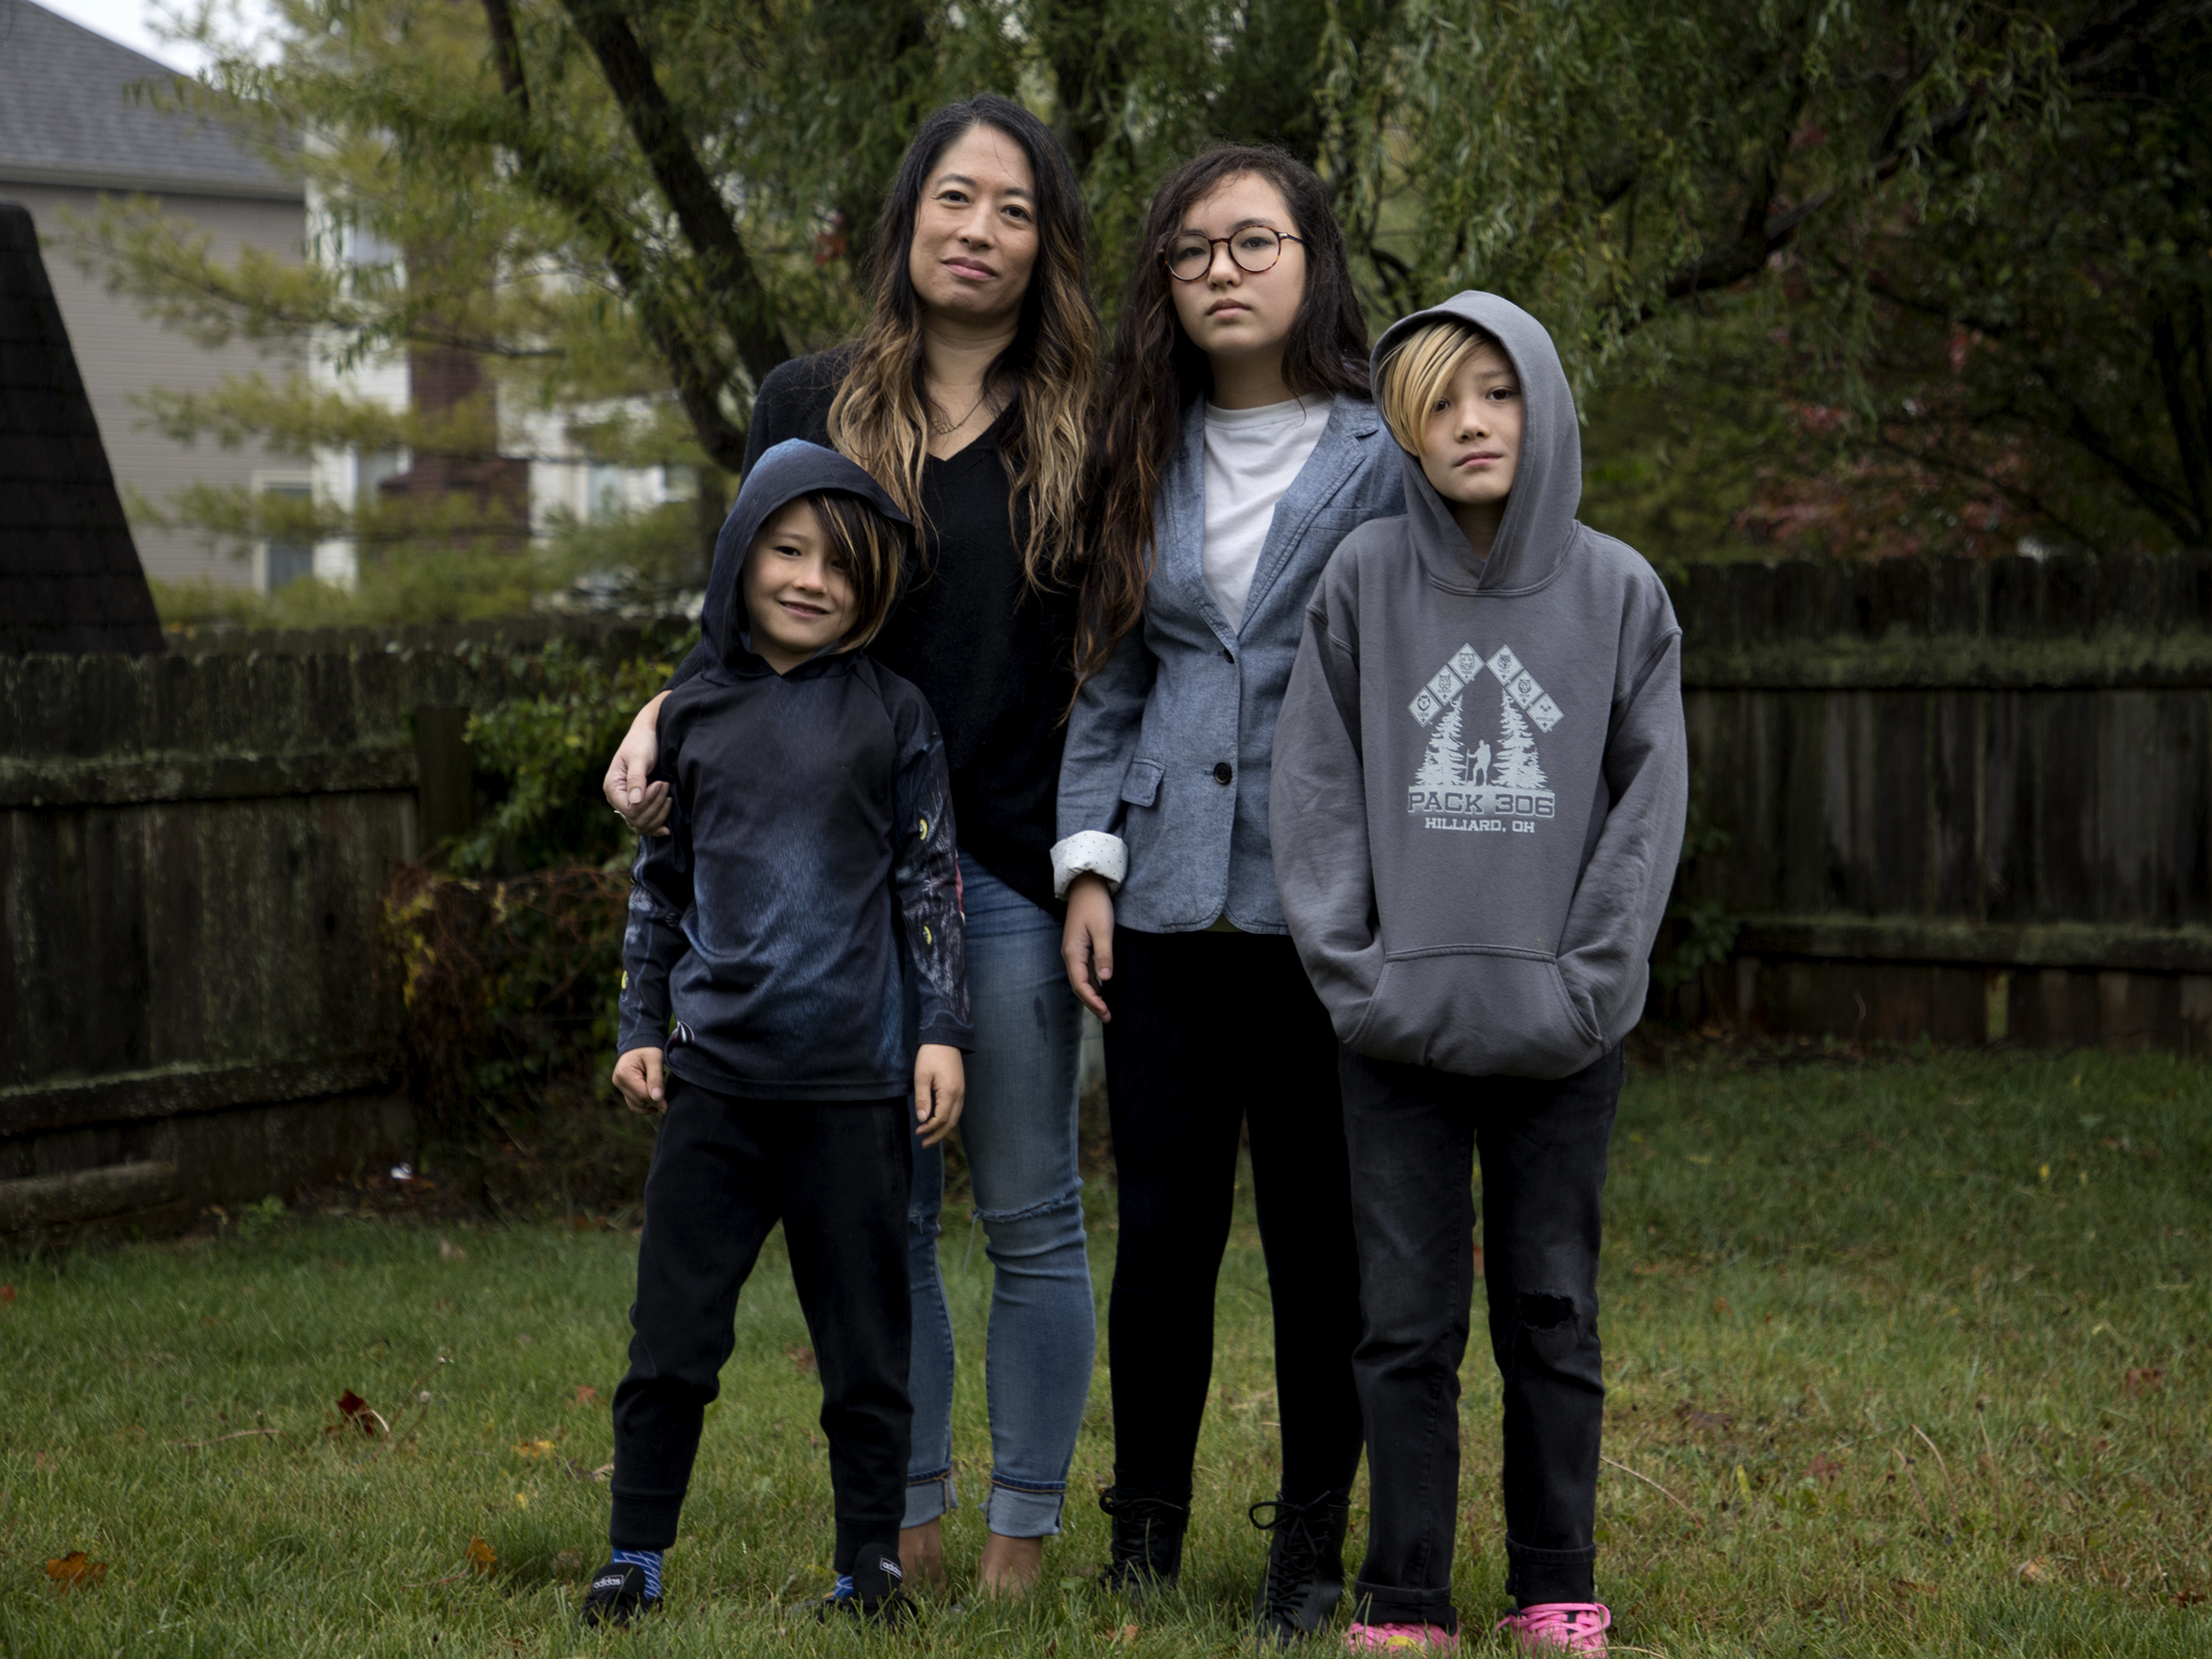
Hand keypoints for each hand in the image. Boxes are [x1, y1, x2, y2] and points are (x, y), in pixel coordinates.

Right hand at [604, 692, 674, 836]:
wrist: (650, 734)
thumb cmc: (643, 742)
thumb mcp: (639, 757)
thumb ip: (636, 778)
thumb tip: (634, 801)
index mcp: (612, 787)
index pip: (630, 809)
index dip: (648, 802)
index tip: (661, 784)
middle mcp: (617, 799)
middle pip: (636, 820)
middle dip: (656, 807)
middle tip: (667, 786)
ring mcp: (628, 804)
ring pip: (642, 825)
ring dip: (659, 815)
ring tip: (670, 796)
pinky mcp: (640, 805)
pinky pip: (645, 824)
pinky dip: (656, 827)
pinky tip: (667, 829)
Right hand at [612, 1047, 666, 1113]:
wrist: (640, 1041)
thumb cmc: (648, 1048)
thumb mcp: (655, 1060)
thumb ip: (656, 1079)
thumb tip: (657, 1099)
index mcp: (624, 1073)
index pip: (642, 1094)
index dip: (656, 1100)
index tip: (667, 1104)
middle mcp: (618, 1081)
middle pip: (638, 1101)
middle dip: (653, 1100)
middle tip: (666, 1096)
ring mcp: (619, 1085)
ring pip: (635, 1104)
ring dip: (648, 1104)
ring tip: (660, 1100)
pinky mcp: (622, 1087)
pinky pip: (632, 1101)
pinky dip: (643, 1103)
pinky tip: (654, 1103)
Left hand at [913, 1044, 964, 1146]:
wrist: (945, 1038)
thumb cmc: (931, 1055)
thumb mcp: (921, 1077)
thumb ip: (923, 1099)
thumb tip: (923, 1119)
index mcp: (950, 1093)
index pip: (941, 1119)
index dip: (929, 1129)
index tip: (918, 1132)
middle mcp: (959, 1095)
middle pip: (951, 1123)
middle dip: (938, 1135)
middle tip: (925, 1144)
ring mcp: (962, 1091)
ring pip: (955, 1117)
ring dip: (943, 1129)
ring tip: (930, 1136)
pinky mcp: (960, 1088)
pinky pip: (957, 1109)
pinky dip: (948, 1120)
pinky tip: (938, 1121)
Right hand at [1060, 873, 1115, 1020]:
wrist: (1085, 885)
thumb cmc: (1095, 905)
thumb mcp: (1103, 930)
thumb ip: (1104, 955)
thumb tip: (1105, 979)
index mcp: (1073, 953)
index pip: (1081, 985)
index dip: (1093, 1001)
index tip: (1106, 1013)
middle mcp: (1070, 955)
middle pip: (1079, 986)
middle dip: (1092, 1003)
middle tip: (1108, 1017)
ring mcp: (1073, 951)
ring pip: (1081, 980)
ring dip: (1092, 995)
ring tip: (1105, 1009)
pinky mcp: (1079, 946)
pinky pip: (1083, 971)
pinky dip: (1092, 983)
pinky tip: (1102, 988)